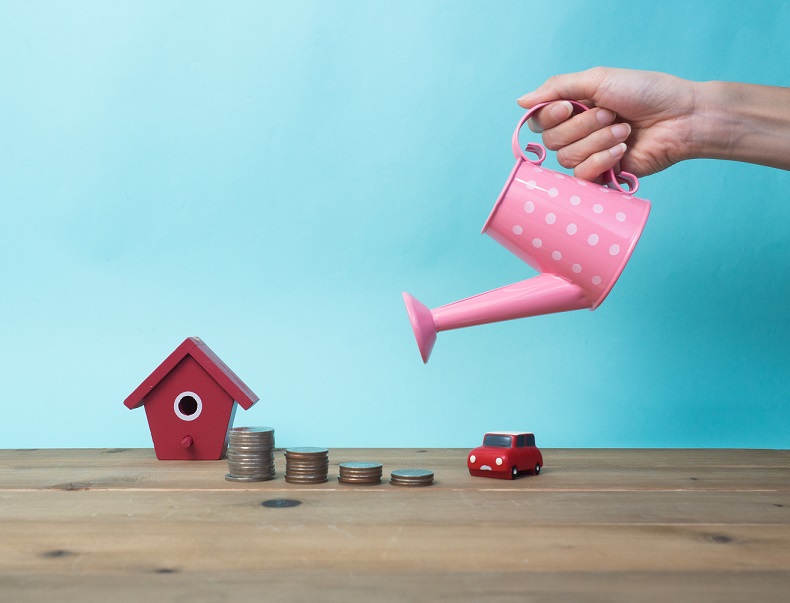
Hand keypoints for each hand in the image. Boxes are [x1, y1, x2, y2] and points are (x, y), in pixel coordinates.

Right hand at [517, 67, 698, 180]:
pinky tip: (622, 151)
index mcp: (574, 109)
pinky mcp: (602, 176)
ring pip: (567, 158)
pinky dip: (601, 161)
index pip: (540, 121)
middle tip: (612, 115)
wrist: (681, 117)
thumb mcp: (598, 80)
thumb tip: (520, 101)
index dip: (549, 116)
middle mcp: (578, 133)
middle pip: (552, 141)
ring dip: (598, 141)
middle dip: (583, 126)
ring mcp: (590, 155)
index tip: (569, 106)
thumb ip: (557, 87)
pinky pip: (581, 176)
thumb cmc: (646, 92)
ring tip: (624, 131)